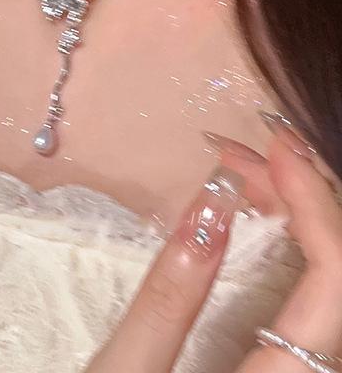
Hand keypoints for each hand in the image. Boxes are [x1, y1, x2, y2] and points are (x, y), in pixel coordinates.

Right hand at [85, 114, 341, 372]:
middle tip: (241, 149)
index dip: (314, 202)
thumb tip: (210, 202)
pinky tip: (260, 215)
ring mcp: (302, 372)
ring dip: (299, 214)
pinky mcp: (286, 366)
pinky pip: (314, 296)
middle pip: (341, 275)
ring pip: (330, 283)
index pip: (335, 281)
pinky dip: (295, 242)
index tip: (271, 143)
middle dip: (303, 195)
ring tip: (243, 169)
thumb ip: (168, 296)